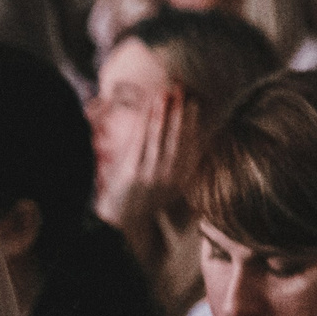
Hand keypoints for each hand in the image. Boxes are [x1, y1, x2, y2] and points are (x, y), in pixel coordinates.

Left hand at [96, 88, 183, 239]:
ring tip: (166, 92)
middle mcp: (168, 177)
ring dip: (163, 113)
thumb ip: (179, 168)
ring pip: (159, 137)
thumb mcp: (168, 188)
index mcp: (179, 180)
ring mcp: (149, 174)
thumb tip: (194, 143)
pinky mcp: (131, 172)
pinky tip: (148, 108)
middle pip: (177, 138)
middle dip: (180, 113)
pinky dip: (146, 122)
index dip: (193, 123)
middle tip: (183, 90)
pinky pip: (140, 141)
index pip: (190, 146)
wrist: (120, 224)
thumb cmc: (142, 202)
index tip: (196, 103)